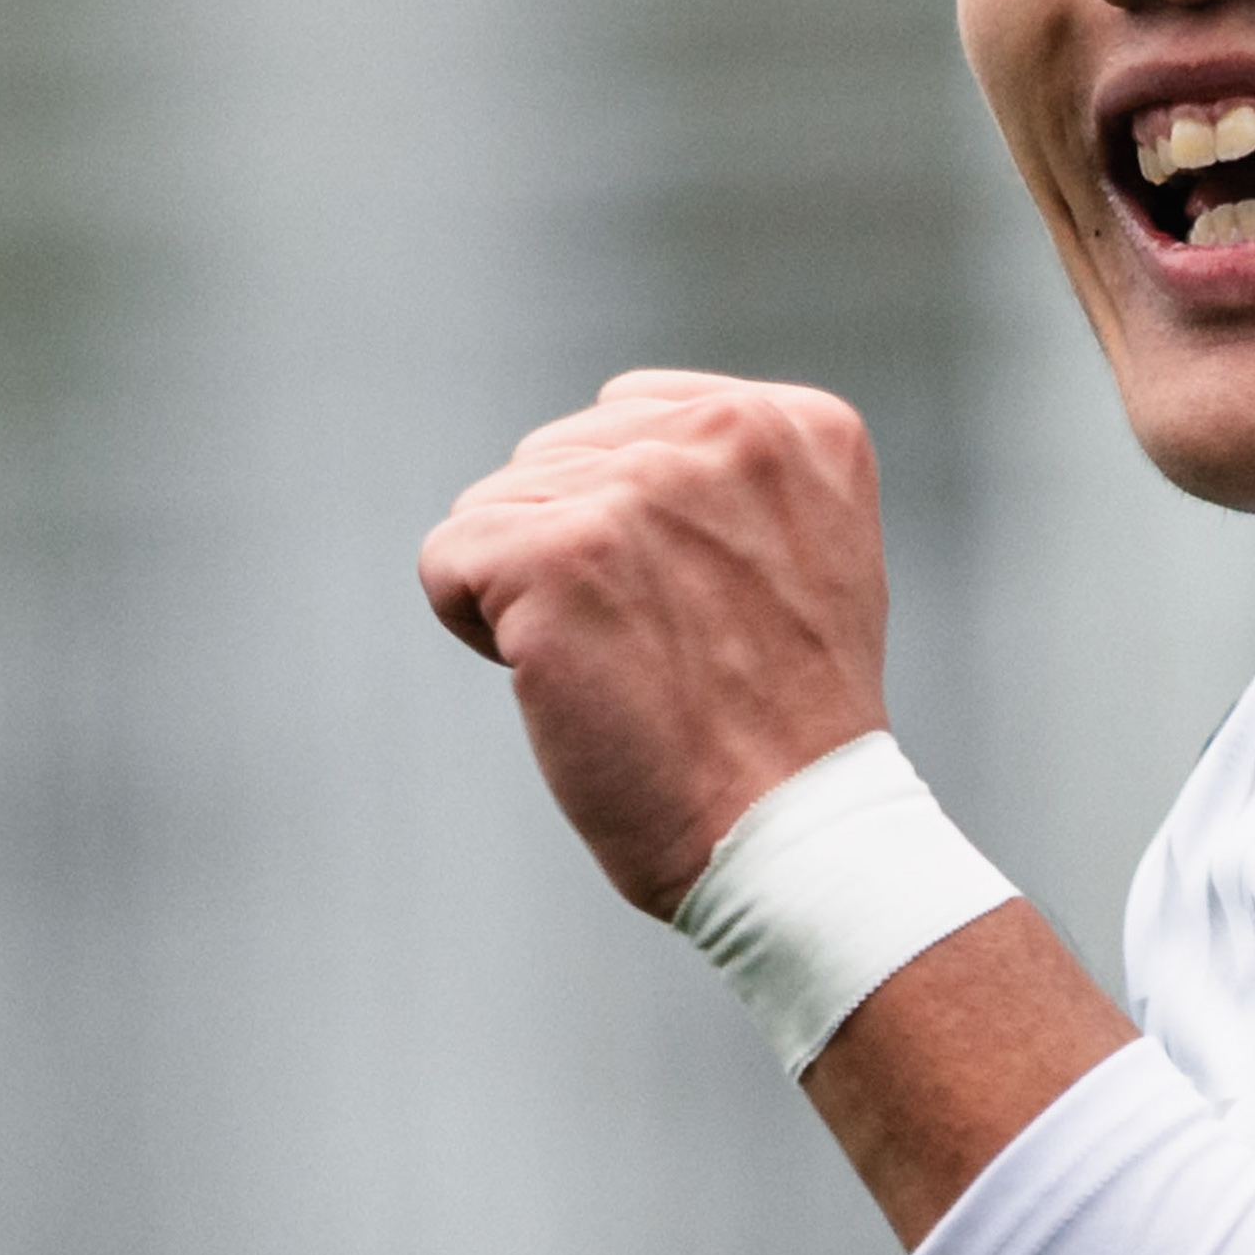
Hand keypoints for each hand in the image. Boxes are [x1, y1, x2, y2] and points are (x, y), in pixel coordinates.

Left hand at [417, 372, 892, 912]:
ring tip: (629, 668)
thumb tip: (605, 448)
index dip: (637, 525)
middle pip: (558, 456)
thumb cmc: (787, 727)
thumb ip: (724, 481)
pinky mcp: (556, 551)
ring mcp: (639, 488)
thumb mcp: (805, 559)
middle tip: (670, 651)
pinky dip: (479, 629)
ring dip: (534, 594)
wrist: (787, 835)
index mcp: (800, 427)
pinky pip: (450, 558)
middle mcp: (728, 434)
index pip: (630, 419)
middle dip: (582, 551)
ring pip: (499, 504)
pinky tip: (563, 679)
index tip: (711, 611)